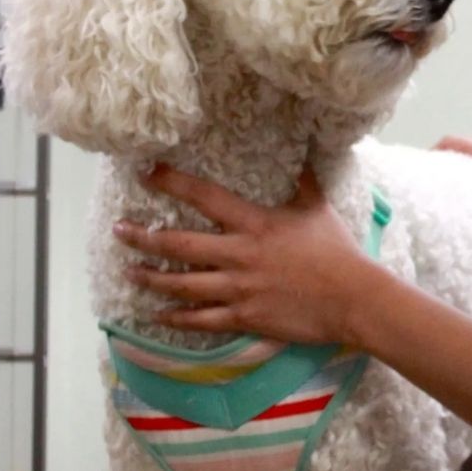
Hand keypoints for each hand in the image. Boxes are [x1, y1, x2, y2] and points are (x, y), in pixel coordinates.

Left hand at [112, 165, 381, 345]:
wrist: (352, 297)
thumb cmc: (336, 250)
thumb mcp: (317, 208)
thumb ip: (303, 180)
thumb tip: (305, 150)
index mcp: (255, 224)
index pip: (205, 198)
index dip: (173, 183)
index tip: (147, 172)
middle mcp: (239, 255)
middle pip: (180, 246)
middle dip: (145, 238)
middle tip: (119, 230)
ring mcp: (239, 290)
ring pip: (183, 285)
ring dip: (152, 278)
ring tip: (129, 271)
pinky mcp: (245, 318)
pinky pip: (202, 320)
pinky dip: (177, 318)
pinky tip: (157, 316)